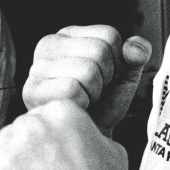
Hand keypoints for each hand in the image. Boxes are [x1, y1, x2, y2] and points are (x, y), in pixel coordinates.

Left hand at [0, 100, 137, 169]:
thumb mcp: (110, 149)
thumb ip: (84, 132)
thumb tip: (71, 133)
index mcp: (59, 113)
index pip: (35, 119)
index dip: (41, 143)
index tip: (46, 159)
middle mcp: (30, 128)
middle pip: (10, 136)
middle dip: (20, 158)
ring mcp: (4, 157)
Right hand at [23, 25, 151, 136]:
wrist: (89, 135)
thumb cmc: (105, 102)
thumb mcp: (127, 74)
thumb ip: (138, 54)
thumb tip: (134, 47)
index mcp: (71, 34)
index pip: (109, 35)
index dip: (118, 60)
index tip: (108, 75)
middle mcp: (49, 44)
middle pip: (99, 51)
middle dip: (107, 77)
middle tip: (96, 90)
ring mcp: (37, 67)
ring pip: (87, 70)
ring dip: (94, 92)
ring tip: (85, 98)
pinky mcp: (32, 91)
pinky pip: (72, 90)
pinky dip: (82, 102)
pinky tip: (75, 107)